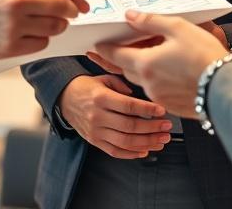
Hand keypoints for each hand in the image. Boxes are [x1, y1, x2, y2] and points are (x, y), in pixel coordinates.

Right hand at [0, 0, 88, 59]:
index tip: (81, 2)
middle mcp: (17, 0)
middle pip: (62, 7)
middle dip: (72, 11)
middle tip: (72, 13)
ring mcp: (14, 25)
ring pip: (55, 27)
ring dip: (57, 25)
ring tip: (45, 21)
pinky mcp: (10, 46)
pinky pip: (41, 43)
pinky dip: (40, 39)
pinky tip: (29, 32)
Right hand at [57, 75, 171, 158]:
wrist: (64, 98)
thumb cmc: (86, 87)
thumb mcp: (103, 78)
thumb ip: (122, 85)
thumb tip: (140, 97)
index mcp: (101, 98)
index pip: (129, 106)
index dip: (148, 109)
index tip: (162, 110)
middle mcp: (98, 116)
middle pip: (130, 126)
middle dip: (152, 128)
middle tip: (167, 127)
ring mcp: (96, 131)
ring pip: (126, 142)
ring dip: (147, 142)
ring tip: (161, 140)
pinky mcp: (94, 141)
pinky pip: (115, 152)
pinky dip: (132, 154)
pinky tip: (145, 150)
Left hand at [95, 11, 229, 116]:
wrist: (227, 86)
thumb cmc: (205, 55)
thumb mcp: (178, 28)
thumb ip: (150, 21)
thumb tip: (130, 16)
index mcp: (145, 63)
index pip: (115, 55)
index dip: (105, 48)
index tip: (97, 44)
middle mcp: (147, 83)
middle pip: (127, 68)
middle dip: (123, 57)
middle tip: (122, 47)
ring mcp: (159, 97)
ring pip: (142, 80)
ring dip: (142, 68)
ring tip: (153, 55)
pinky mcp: (172, 105)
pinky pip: (157, 90)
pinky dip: (158, 79)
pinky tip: (170, 71)